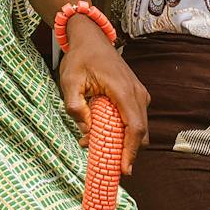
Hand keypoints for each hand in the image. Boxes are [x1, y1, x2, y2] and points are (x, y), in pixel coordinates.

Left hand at [58, 14, 149, 173]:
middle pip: (140, 133)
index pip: (134, 128)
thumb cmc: (80, 58)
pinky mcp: (136, 95)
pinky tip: (100, 132)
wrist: (92, 39)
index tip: (124, 170)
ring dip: (122, 141)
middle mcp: (137, 94)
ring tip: (94, 143)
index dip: (130, 151)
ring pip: (138, 128)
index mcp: (123, 90)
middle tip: (105, 163)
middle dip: (125, 151)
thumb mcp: (69, 81)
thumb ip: (75, 106)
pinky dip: (122, 130)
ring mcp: (139, 94)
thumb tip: (86, 131)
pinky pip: (134, 119)